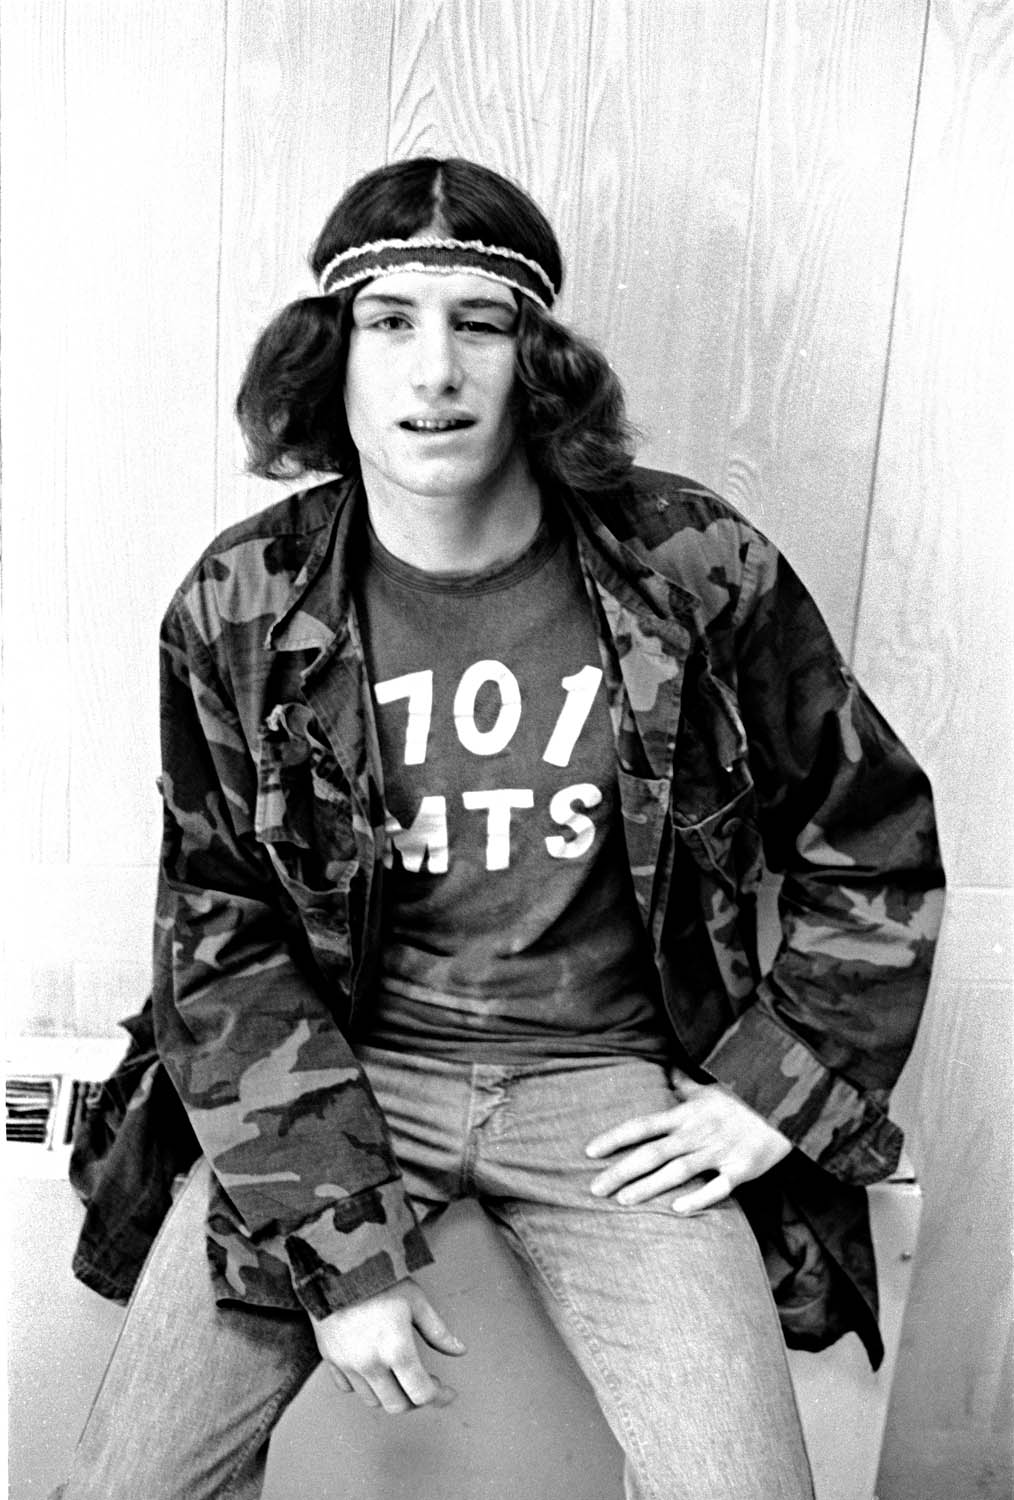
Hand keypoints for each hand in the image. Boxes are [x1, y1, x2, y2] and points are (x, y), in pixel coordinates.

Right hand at [312, 1277, 465, 1414]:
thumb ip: (437, 1331)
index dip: (439, 1397)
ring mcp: (347, 1363)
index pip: (421, 1393)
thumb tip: (458, 1350)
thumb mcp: (416, 1300)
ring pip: (372, 1400)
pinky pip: (348, 1387)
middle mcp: (370, 1363)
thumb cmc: (379, 1277)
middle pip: (397, 1405)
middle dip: (415, 1399)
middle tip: (425, 1383)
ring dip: (390, 1394)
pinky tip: (374, 1369)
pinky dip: (363, 1385)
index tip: (447, 1393)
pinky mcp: (330, 1358)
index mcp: (396, 1349)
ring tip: (400, 1375)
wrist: (339, 1262)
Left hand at [585, 1076, 791, 1213]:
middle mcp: (697, 1133)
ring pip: (677, 1171)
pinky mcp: (742, 1169)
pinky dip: (698, 1197)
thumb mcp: (712, 1088)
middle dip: (621, 1171)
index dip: (614, 1137)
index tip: (588, 1151)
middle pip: (652, 1152)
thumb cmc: (745, 1099)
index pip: (642, 1125)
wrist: (788, 1105)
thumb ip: (686, 1087)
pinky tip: (677, 1209)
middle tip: (594, 1189)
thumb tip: (668, 1073)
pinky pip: (718, 1186)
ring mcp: (719, 1151)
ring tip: (623, 1202)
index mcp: (686, 1114)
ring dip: (649, 1187)